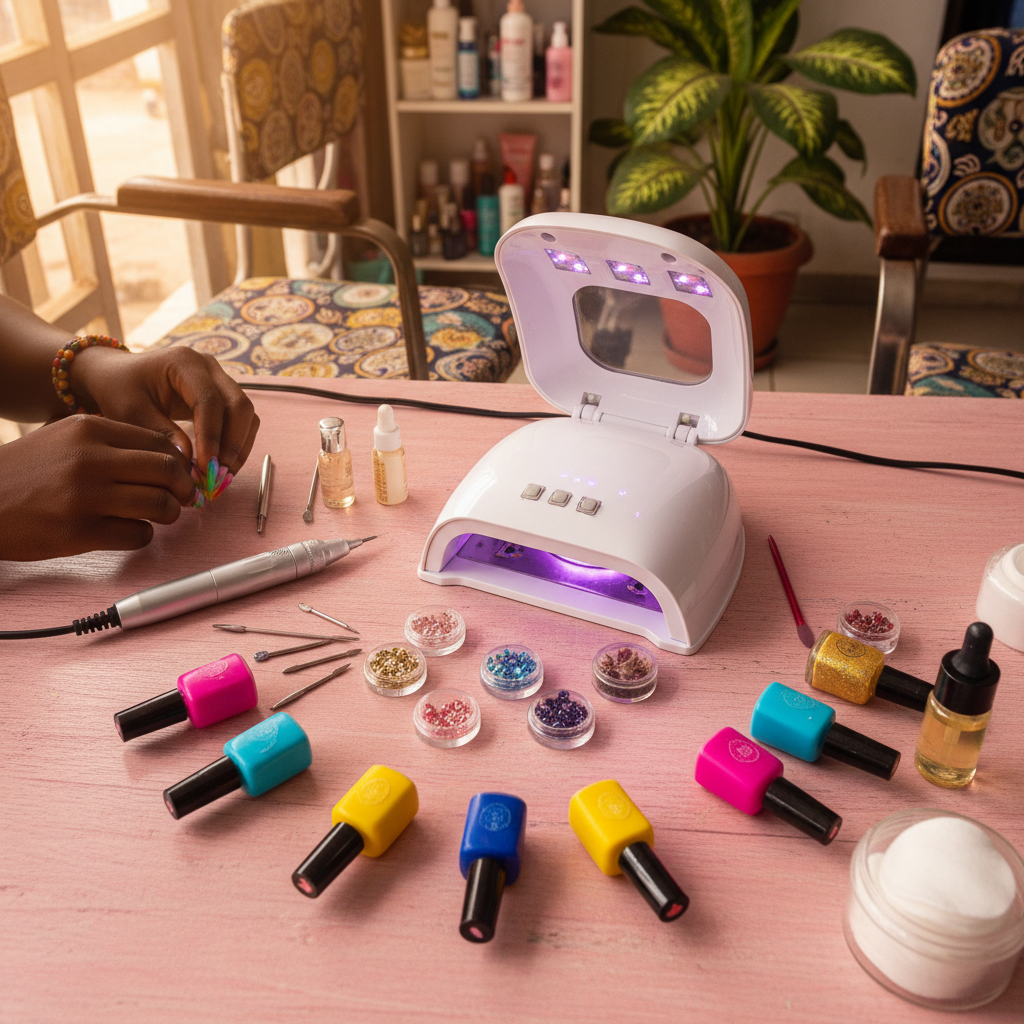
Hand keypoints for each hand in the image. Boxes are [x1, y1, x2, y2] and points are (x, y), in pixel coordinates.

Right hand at [0, 416, 198, 560]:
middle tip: (183, 498)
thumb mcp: (66, 438)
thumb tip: (172, 454)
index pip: (160, 443)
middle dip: (183, 488)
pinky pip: (139, 535)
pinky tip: (128, 530)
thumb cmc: (28, 471)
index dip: (179, 462)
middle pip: (168, 472)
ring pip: (160, 504)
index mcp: (89, 429)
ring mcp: (85, 496)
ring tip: (158, 515)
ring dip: (168, 514)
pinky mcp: (79, 532)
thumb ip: (113, 441)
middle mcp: (89, 458)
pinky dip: (142, 535)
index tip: (180, 475)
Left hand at [70, 346, 258, 478]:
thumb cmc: (120, 389)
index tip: (205, 468)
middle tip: (218, 477)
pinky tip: (221, 466)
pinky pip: (242, 422)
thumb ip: (161, 434)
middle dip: (233, 445)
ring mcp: (220, 380)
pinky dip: (237, 446)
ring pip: (247, 415)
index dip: (211, 437)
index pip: (210, 401)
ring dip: (239, 448)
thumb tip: (190, 462)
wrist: (119, 376)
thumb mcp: (130, 413)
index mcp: (184, 363)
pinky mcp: (224, 396)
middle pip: (239, 405)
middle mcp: (209, 367)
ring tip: (221, 476)